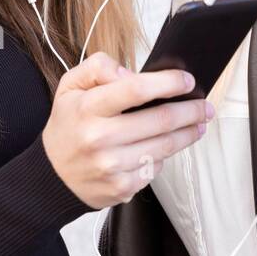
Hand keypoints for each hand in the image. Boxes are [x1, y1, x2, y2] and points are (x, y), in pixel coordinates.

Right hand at [42, 52, 213, 208]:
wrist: (51, 175)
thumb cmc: (68, 125)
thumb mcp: (70, 86)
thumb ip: (99, 68)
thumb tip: (131, 74)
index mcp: (88, 108)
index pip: (136, 89)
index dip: (168, 83)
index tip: (188, 80)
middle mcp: (99, 138)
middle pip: (160, 120)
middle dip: (191, 110)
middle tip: (205, 106)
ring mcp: (111, 166)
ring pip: (164, 146)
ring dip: (188, 133)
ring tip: (198, 124)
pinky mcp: (121, 188)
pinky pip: (155, 168)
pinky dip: (164, 156)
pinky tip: (163, 147)